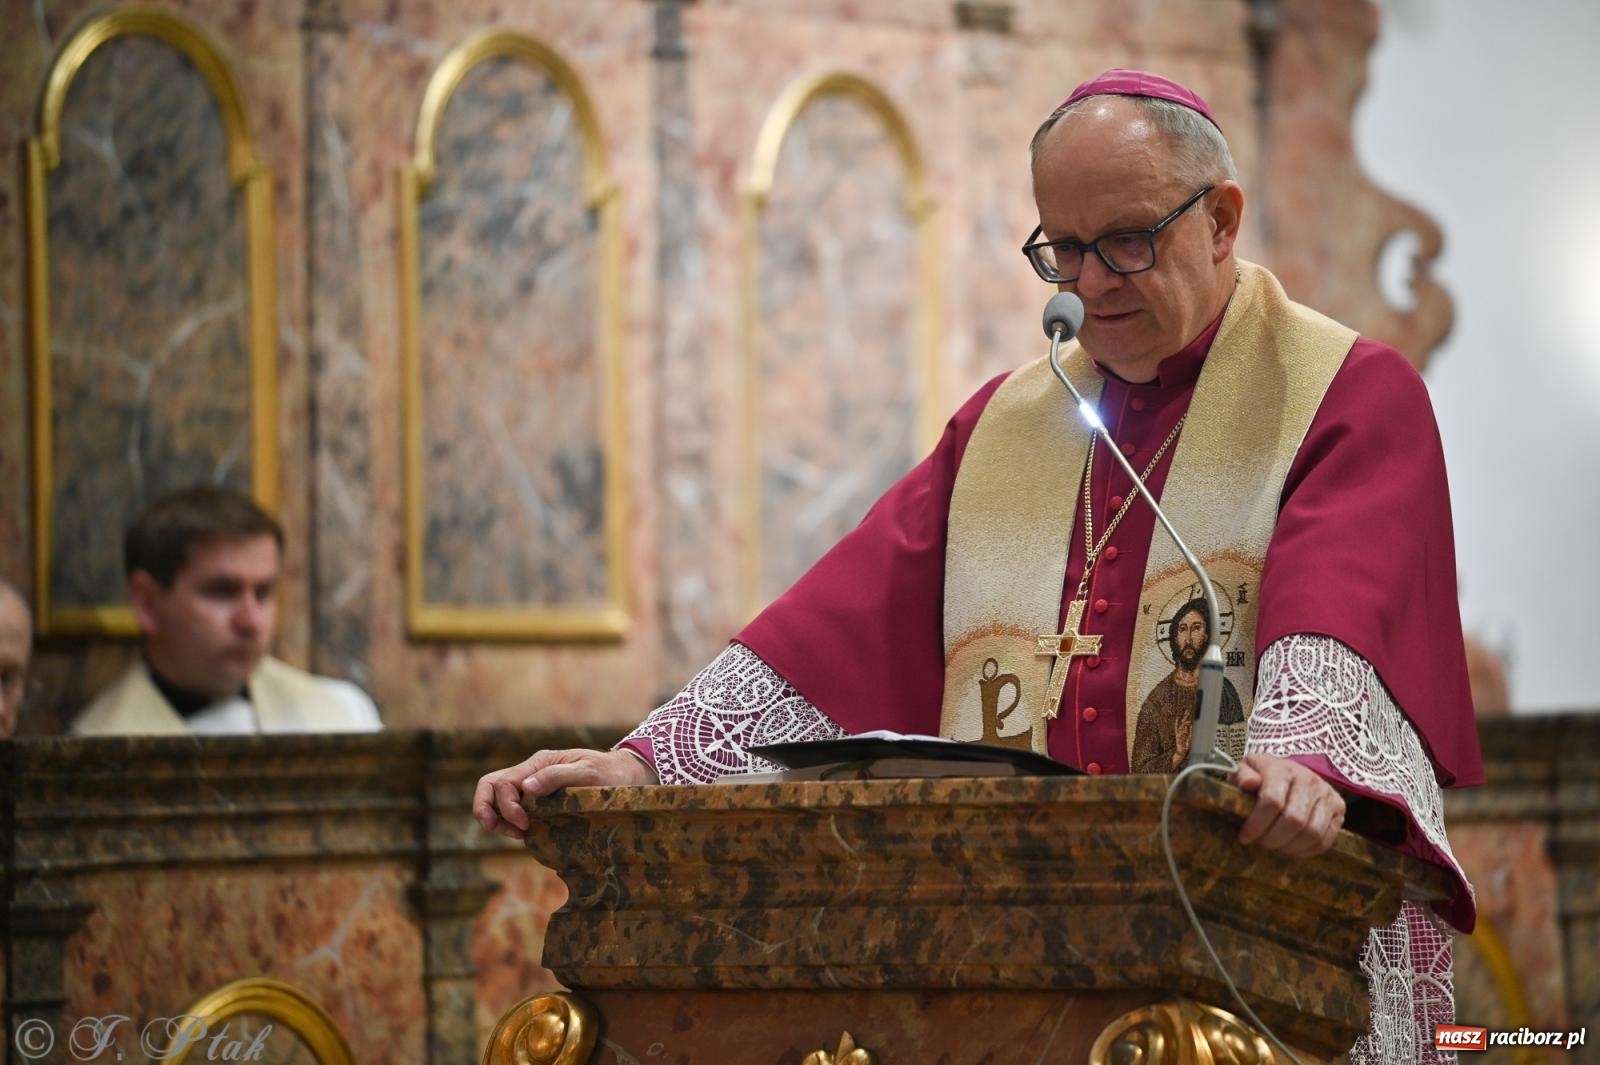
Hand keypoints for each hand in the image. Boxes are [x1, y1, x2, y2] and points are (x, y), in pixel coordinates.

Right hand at [472, 748, 657, 840]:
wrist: (626, 776)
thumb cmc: (609, 773)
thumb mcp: (587, 772)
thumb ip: (556, 776)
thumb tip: (526, 787)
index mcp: (539, 762)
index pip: (503, 782)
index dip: (507, 806)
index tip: (525, 824)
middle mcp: (532, 772)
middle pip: (491, 786)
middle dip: (487, 809)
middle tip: (507, 830)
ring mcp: (534, 786)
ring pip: (497, 798)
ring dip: (498, 817)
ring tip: (517, 834)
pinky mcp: (540, 800)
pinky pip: (513, 808)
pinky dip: (510, 821)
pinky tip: (524, 832)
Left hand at [1232, 753, 1345, 857]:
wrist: (1290, 773)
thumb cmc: (1264, 776)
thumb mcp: (1247, 770)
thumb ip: (1242, 775)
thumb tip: (1249, 783)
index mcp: (1283, 770)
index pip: (1272, 801)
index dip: (1257, 824)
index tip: (1244, 836)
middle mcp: (1310, 780)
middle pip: (1294, 820)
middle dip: (1272, 839)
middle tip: (1260, 843)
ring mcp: (1327, 795)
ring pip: (1312, 833)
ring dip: (1289, 847)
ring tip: (1274, 846)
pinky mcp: (1339, 809)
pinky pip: (1325, 840)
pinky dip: (1306, 850)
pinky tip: (1290, 848)